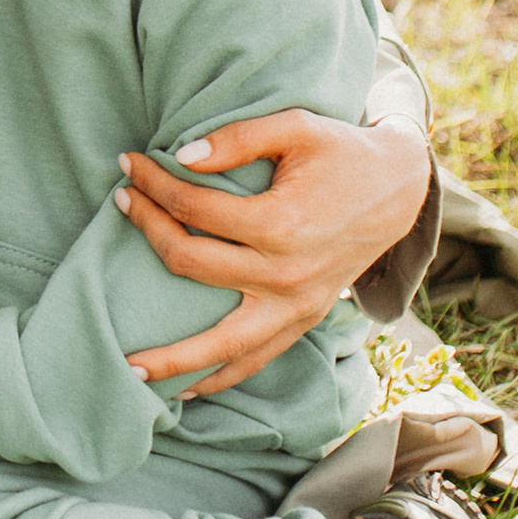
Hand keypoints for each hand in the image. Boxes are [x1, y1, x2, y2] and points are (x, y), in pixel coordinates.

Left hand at [115, 105, 433, 397]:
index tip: (127, 165)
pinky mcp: (303, 321)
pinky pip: (255, 360)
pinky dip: (220, 378)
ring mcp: (295, 306)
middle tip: (118, 206)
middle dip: (147, 231)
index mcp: (280, 224)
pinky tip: (185, 391)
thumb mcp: (297, 127)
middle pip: (191, 264)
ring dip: (173, 359)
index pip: (193, 208)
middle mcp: (284, 274)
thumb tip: (179, 157)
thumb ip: (237, 139)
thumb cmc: (343, 152)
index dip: (153, 185)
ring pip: (221, 344)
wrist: (398, 191)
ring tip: (126, 367)